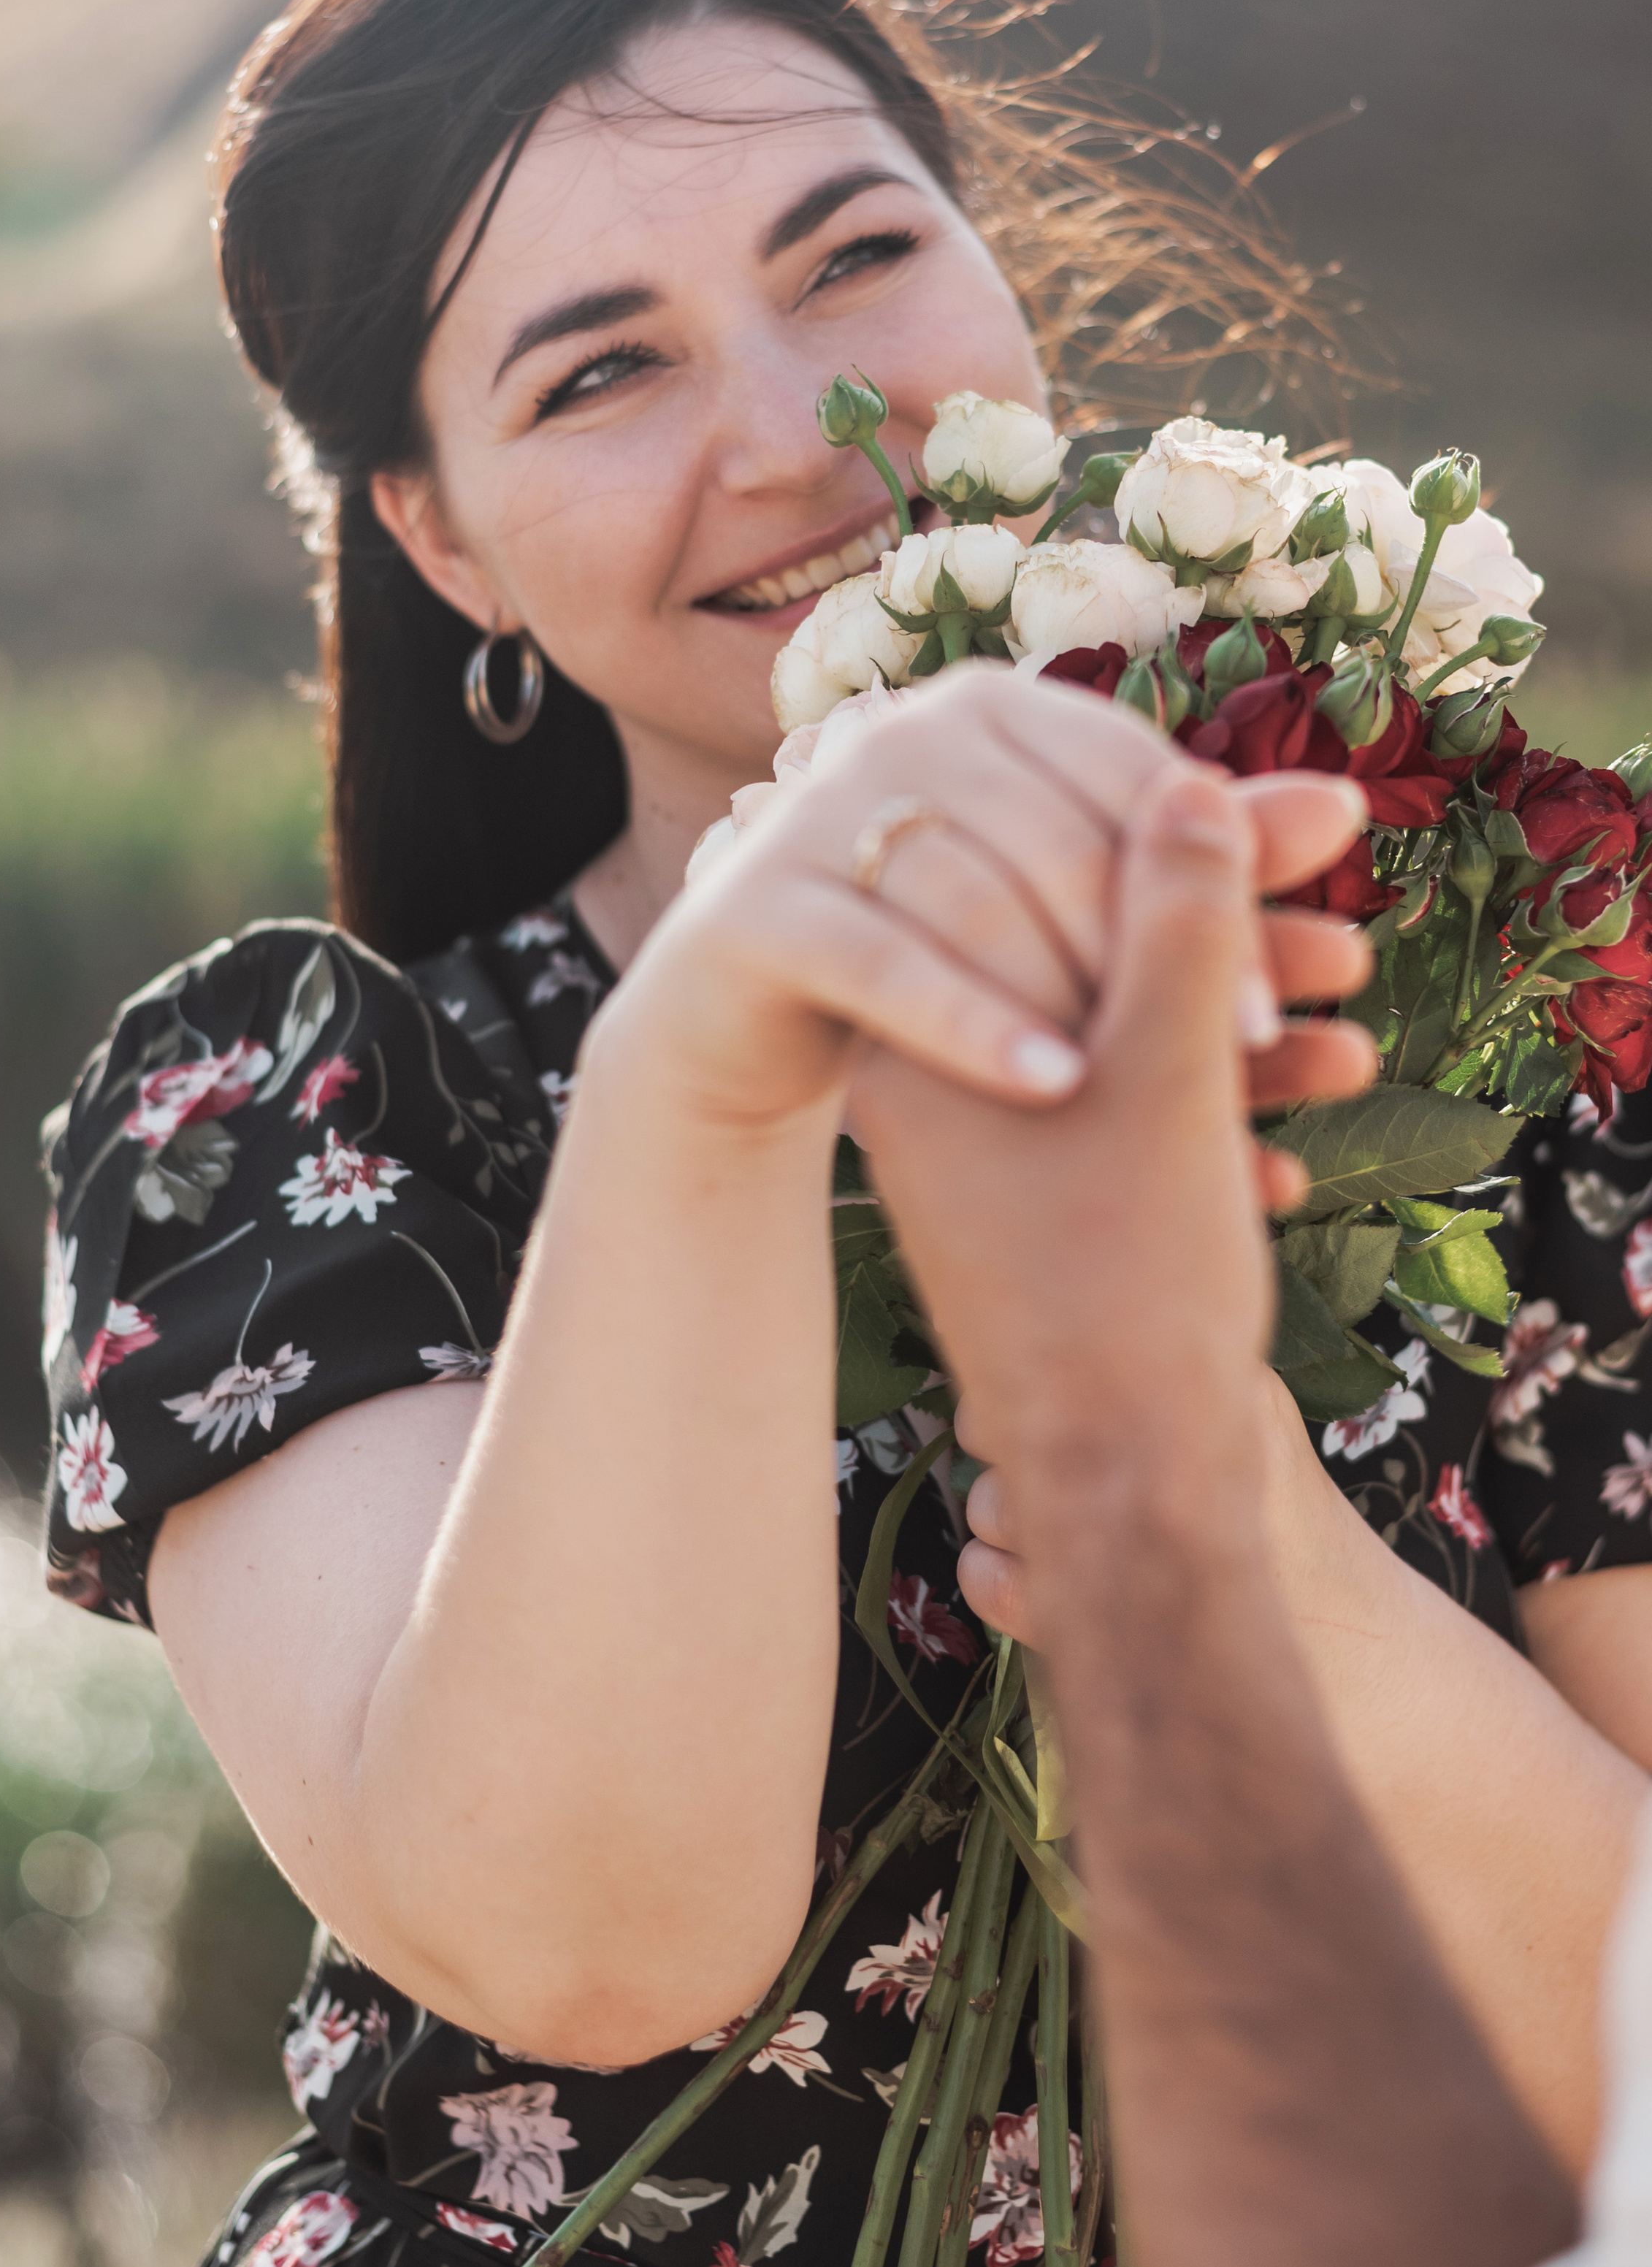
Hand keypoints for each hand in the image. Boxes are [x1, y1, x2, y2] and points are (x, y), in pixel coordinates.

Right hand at [594, 664, 1371, 1144]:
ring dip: (1074, 986)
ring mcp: (817, 812)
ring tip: (1158, 1074)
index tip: (1313, 980)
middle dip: (1167, 946)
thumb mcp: (1074, 917)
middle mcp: (902, 732)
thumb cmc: (949, 954)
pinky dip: (973, 1025)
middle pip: (1064, 834)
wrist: (758, 1015)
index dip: (1231, 874)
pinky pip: (882, 961)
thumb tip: (1346, 810)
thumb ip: (1190, 869)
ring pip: (977, 894)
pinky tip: (1052, 1083)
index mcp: (995, 708)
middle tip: (1254, 1048)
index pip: (1137, 773)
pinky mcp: (755, 906)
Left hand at [850, 758, 1374, 1626]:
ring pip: (1111, 1027)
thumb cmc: (1131, 1281)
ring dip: (1235, 1007)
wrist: (1127, 1482)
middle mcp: (930, 1079)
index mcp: (916, 1034)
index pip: (1018, 870)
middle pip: (1073, 942)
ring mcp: (984, 1143)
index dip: (1152, 831)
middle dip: (1213, 920)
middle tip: (1323, 885)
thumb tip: (1189, 784)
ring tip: (1351, 990)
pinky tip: (1315, 1088)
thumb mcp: (1171, 1072)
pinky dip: (1213, 1093)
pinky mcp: (1043, 1196)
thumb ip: (1177, 920)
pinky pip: (1123, 1103)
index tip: (1260, 818)